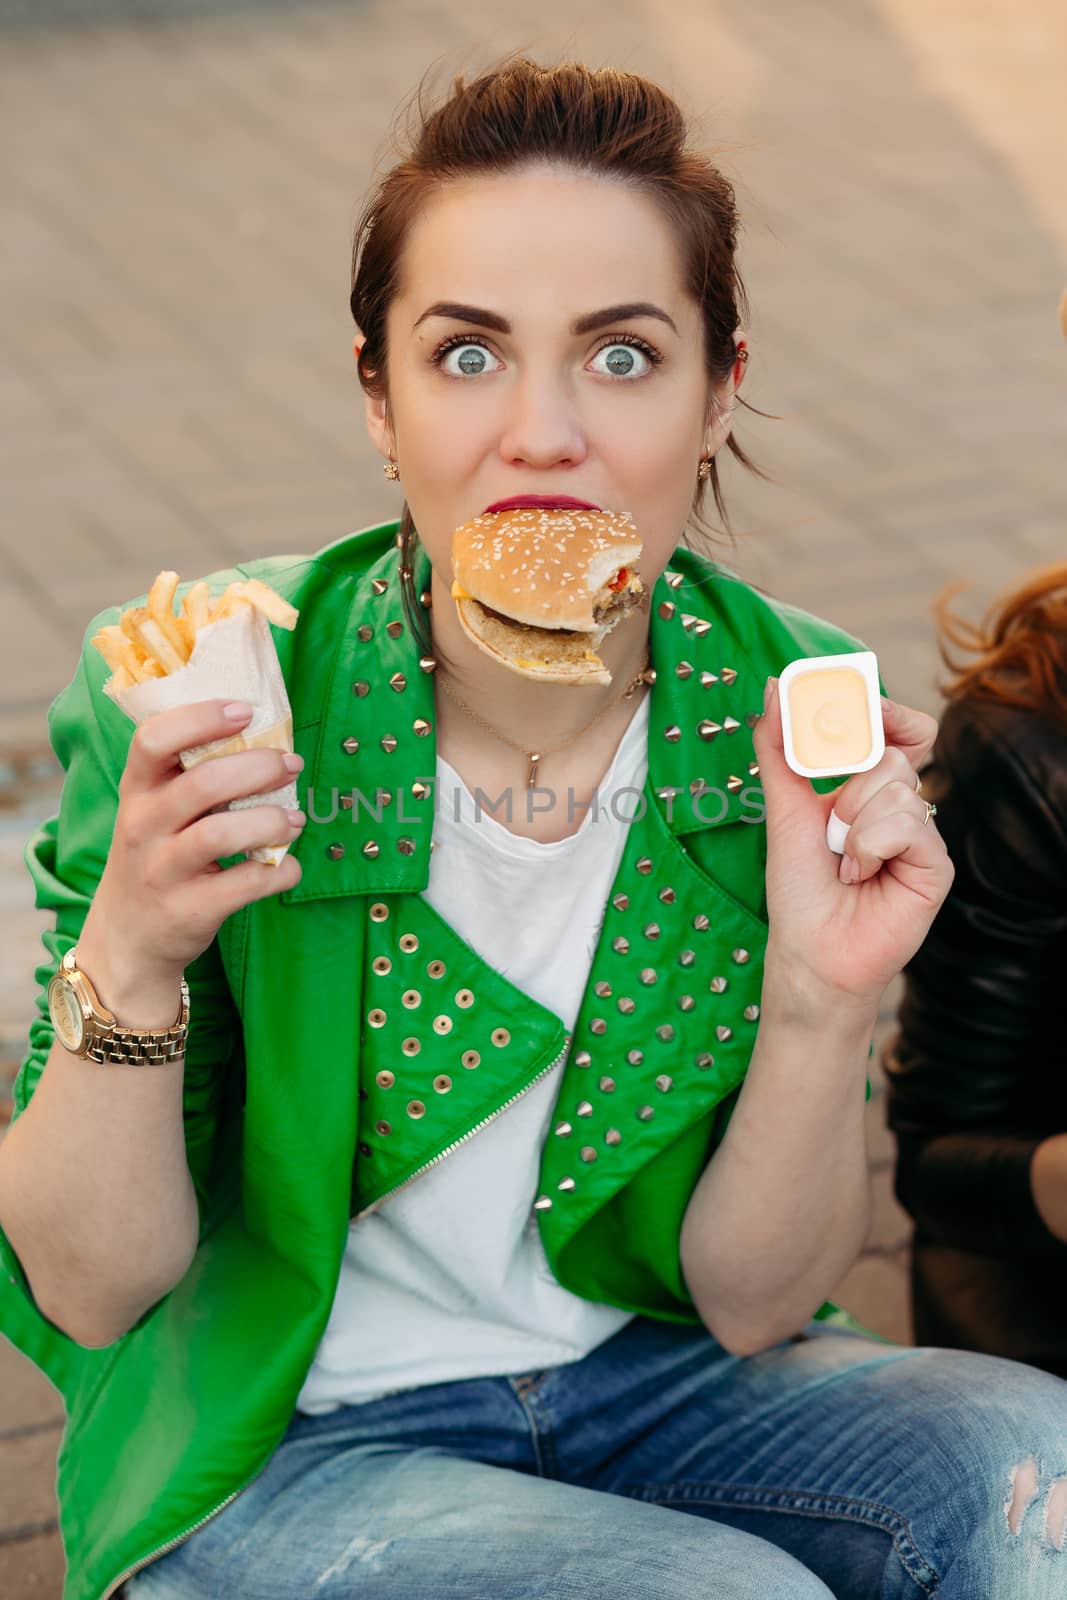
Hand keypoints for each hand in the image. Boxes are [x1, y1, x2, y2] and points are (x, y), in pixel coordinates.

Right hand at [78, 700, 303, 1010]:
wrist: (127, 939)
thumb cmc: (156, 856)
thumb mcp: (155, 811)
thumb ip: (191, 776)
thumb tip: (265, 738)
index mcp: (137, 790)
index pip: (153, 739)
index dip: (202, 718)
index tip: (246, 711)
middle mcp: (143, 826)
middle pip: (202, 783)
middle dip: (258, 768)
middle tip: (291, 765)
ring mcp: (162, 870)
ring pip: (222, 834)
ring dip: (271, 821)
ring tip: (295, 819)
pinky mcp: (189, 910)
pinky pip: (245, 884)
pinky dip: (280, 872)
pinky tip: (289, 866)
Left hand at [751, 677, 953, 1027]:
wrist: (808, 951)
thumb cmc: (799, 889)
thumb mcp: (782, 808)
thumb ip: (778, 749)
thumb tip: (775, 686)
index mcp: (868, 790)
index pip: (898, 731)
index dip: (886, 712)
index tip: (861, 705)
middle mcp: (900, 808)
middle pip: (893, 754)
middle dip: (849, 783)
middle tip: (830, 822)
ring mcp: (921, 836)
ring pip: (899, 787)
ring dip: (853, 824)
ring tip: (843, 861)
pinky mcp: (935, 866)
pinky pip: (907, 825)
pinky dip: (870, 847)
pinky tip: (861, 876)